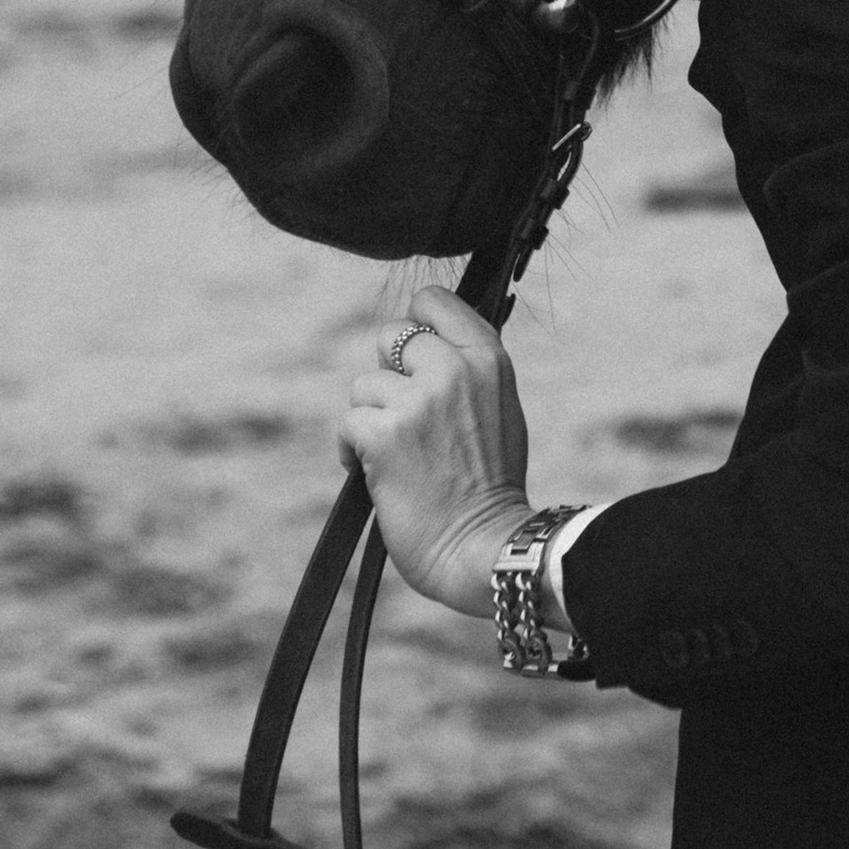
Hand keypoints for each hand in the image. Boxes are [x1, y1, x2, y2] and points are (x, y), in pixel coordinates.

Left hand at [342, 287, 532, 619]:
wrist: (484, 546)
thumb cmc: (491, 486)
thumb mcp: (500, 410)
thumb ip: (467, 372)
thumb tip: (424, 347)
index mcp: (488, 360)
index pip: (436, 301)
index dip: (416, 320)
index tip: (411, 349)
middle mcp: (453, 370)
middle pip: (391, 335)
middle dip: (389, 374)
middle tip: (402, 414)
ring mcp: (417, 402)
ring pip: (365, 385)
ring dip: (371, 419)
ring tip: (395, 453)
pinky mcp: (383, 435)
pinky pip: (348, 423)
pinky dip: (352, 449)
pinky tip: (371, 471)